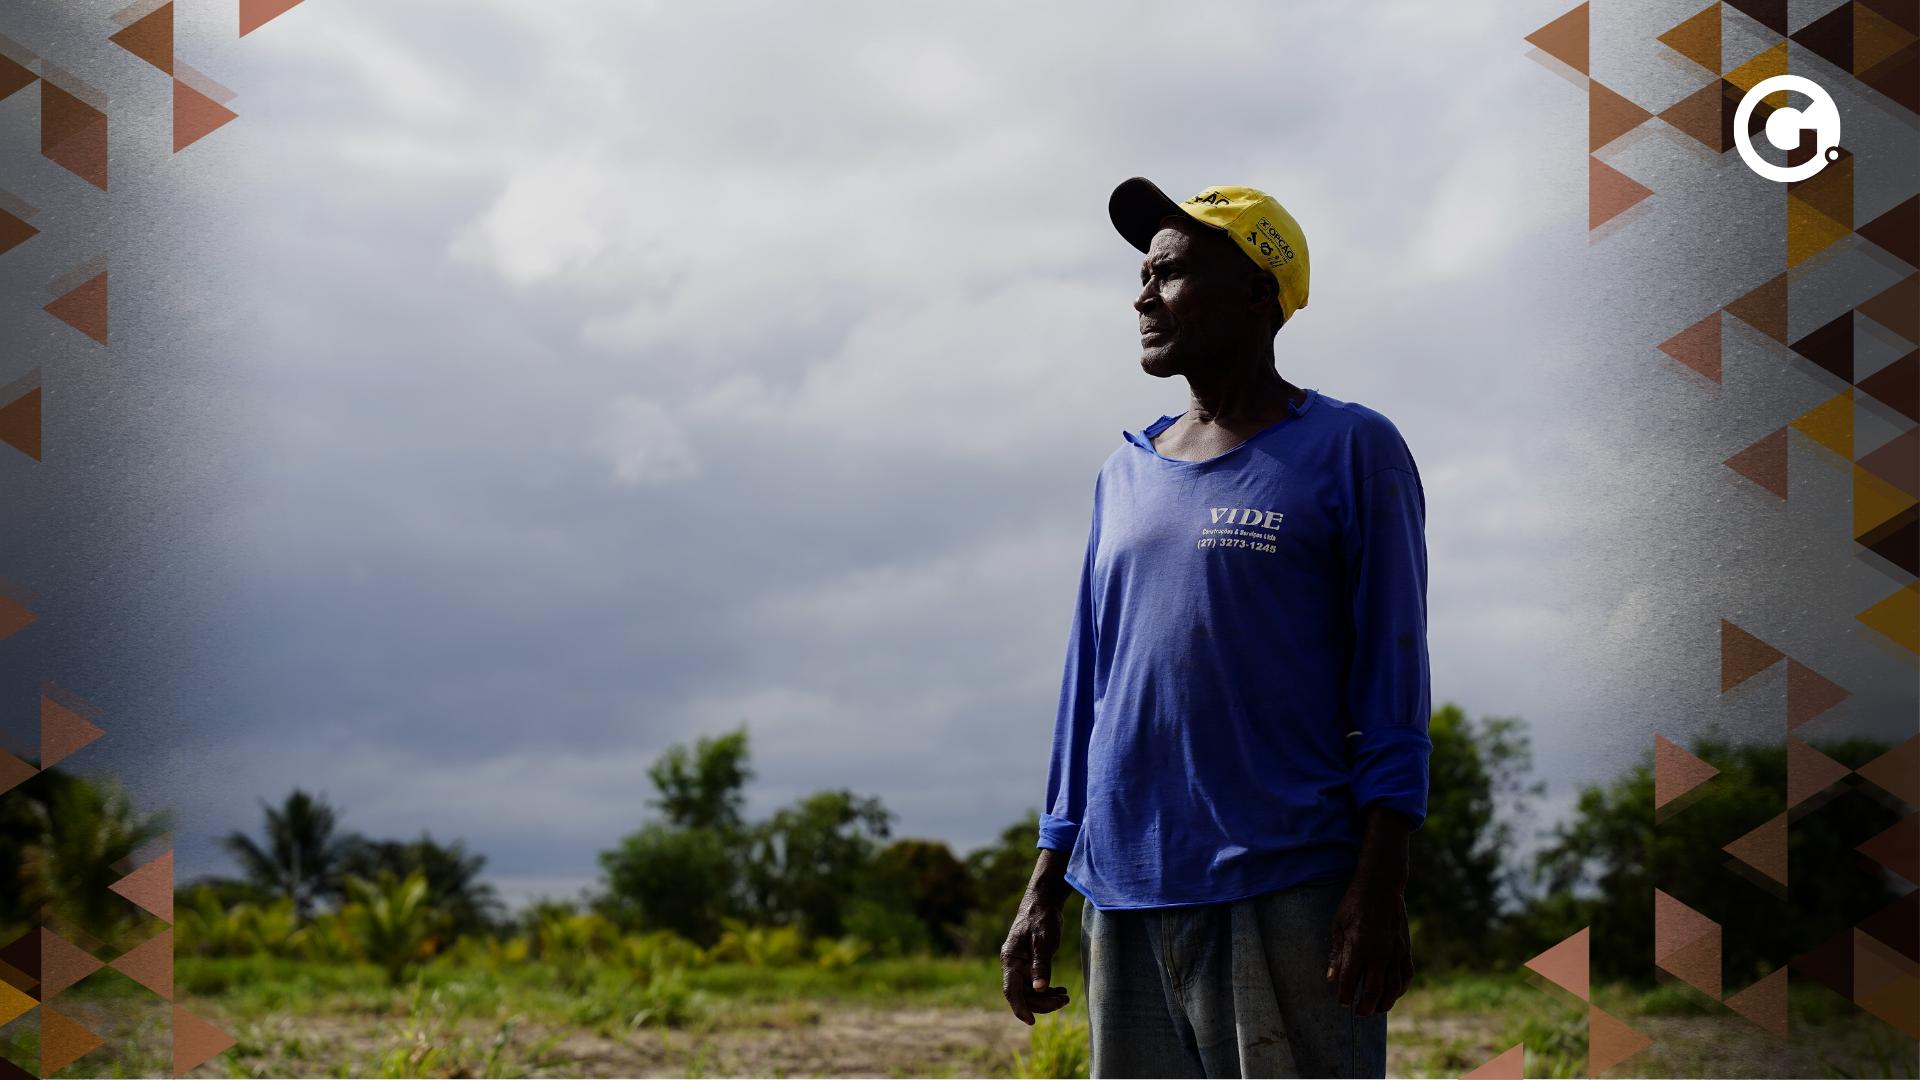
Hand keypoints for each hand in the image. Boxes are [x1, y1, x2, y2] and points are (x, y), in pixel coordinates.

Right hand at [1001, 848, 1072, 1024]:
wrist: (1044, 901)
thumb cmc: (1042, 918)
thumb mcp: (1044, 941)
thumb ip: (1041, 965)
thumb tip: (1039, 990)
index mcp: (1010, 959)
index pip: (1011, 991)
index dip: (1020, 1008)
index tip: (1031, 1021)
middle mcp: (1013, 964)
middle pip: (1023, 994)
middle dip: (1042, 1003)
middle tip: (1063, 1001)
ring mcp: (1021, 964)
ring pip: (1030, 991)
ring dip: (1046, 998)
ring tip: (1065, 998)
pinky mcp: (1030, 963)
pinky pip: (1036, 983)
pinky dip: (1048, 990)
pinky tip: (1061, 991)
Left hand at [1325, 806, 1412, 1016]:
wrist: (1381, 885)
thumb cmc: (1354, 903)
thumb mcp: (1338, 924)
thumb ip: (1336, 953)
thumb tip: (1331, 978)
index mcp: (1358, 946)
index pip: (1350, 980)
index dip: (1345, 995)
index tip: (1342, 1002)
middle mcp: (1379, 952)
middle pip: (1373, 990)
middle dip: (1365, 1006)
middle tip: (1359, 1013)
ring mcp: (1395, 951)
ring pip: (1393, 988)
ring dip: (1385, 1003)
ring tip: (1376, 1010)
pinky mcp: (1406, 949)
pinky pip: (1407, 975)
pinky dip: (1401, 989)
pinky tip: (1393, 994)